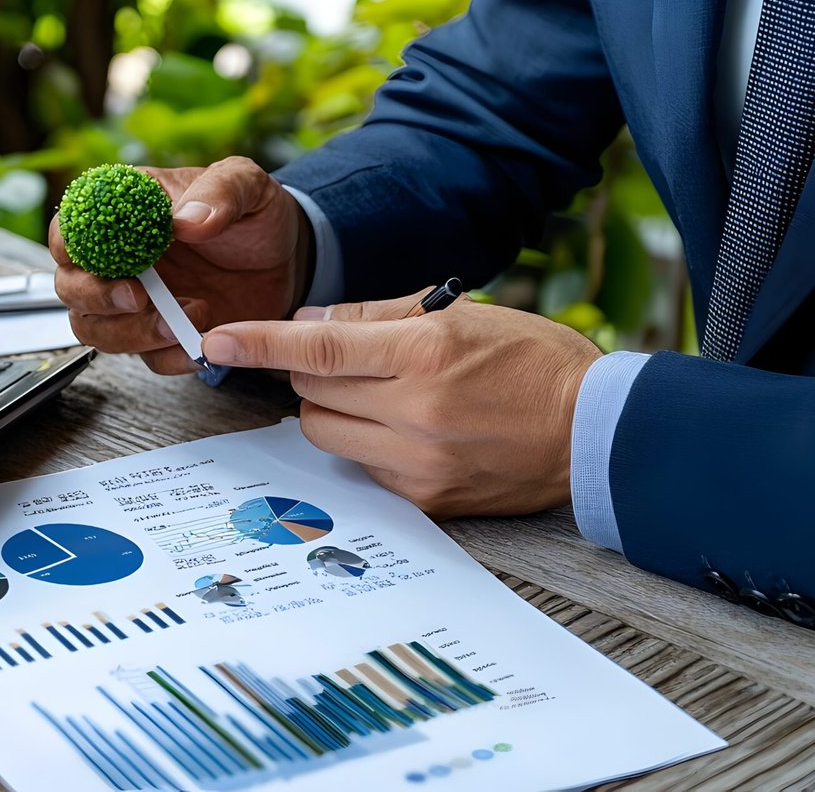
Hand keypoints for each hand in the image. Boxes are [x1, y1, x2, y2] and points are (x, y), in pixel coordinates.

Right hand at [49, 157, 310, 374]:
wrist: (290, 260)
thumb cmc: (255, 215)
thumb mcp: (247, 185)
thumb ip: (220, 192)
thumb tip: (187, 220)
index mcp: (125, 214)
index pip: (69, 229)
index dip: (70, 247)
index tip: (103, 260)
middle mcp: (120, 260)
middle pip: (71, 287)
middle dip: (96, 298)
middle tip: (137, 297)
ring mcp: (138, 303)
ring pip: (97, 330)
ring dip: (130, 333)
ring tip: (178, 321)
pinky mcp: (161, 336)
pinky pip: (146, 359)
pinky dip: (167, 356)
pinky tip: (197, 343)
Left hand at [202, 292, 602, 519]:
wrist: (596, 432)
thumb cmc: (532, 361)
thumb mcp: (459, 314)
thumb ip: (374, 318)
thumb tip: (306, 324)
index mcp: (425, 353)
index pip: (317, 349)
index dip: (258, 342)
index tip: (217, 339)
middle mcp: (416, 412)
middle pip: (310, 392)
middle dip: (314, 372)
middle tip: (356, 362)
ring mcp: (418, 462)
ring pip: (324, 433)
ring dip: (335, 409)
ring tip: (384, 397)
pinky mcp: (425, 500)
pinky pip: (360, 468)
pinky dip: (367, 444)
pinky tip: (409, 431)